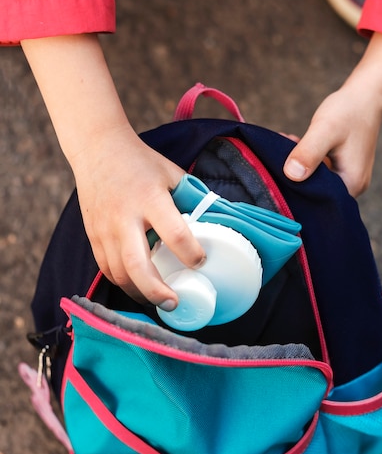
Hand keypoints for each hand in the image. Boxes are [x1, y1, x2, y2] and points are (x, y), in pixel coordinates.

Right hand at [73, 125, 205, 305]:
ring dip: (140, 293)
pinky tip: (139, 287)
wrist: (97, 149)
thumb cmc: (140, 163)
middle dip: (157, 291)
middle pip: (139, 266)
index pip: (174, 234)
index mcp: (150, 198)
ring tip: (160, 300)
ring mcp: (105, 229)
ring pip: (120, 274)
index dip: (191, 254)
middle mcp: (124, 217)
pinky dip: (124, 283)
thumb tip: (216, 223)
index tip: (201, 261)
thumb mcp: (172, 174)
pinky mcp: (93, 236)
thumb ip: (191, 199)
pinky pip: (107, 269)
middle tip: (175, 303)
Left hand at [283, 85, 380, 196]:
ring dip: (298, 165)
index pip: (318, 200)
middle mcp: (352, 186)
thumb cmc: (348, 111)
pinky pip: (319, 171)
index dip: (296, 189)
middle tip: (279, 155)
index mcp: (352, 184)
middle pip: (316, 192)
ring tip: (286, 144)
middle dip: (294, 176)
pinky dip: (306, 159)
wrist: (366, 95)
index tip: (280, 170)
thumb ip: (309, 153)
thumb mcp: (325, 131)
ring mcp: (347, 178)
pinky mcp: (341, 168)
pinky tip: (294, 143)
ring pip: (315, 180)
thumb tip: (291, 175)